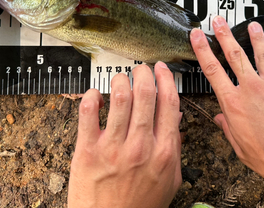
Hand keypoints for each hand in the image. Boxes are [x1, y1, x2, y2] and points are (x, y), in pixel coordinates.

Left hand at [67, 63, 181, 207]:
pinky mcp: (87, 150)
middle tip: (140, 69)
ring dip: (121, 79)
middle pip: (145, 93)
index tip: (161, 69)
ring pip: (120, 96)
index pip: (168, 102)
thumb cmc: (140, 206)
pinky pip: (88, 112)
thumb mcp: (169, 182)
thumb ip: (175, 150)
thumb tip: (176, 122)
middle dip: (144, 73)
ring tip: (120, 78)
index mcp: (163, 151)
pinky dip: (92, 96)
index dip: (166, 79)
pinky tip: (96, 94)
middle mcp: (140, 145)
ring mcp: (113, 147)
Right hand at [190, 16, 263, 207]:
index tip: (197, 36)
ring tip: (251, 25)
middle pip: (234, 55)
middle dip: (224, 35)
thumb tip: (221, 121)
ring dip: (253, 37)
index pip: (212, 71)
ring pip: (259, 54)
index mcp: (235, 106)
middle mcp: (251, 90)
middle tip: (218, 20)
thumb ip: (231, 132)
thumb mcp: (246, 152)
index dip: (203, 50)